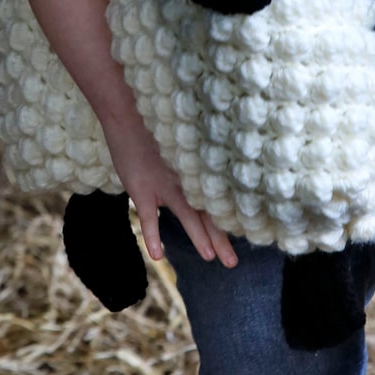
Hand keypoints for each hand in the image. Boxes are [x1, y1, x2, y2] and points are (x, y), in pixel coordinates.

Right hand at [102, 110, 237, 267]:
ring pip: (187, 217)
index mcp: (198, 170)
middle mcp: (186, 180)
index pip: (219, 200)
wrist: (129, 111)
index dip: (231, 220)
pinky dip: (153, 236)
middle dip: (221, 240)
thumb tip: (211, 163)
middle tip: (233, 263)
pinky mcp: (142, 189)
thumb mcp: (184, 137)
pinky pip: (149, 218)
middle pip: (208, 214)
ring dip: (199, 238)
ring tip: (210, 258)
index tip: (246, 237)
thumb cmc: (156, 122)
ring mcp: (165, 186)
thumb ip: (196, 155)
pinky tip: (159, 256)